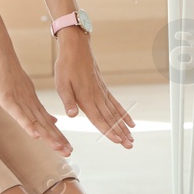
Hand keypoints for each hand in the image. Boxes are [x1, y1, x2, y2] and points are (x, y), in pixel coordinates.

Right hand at [0, 46, 71, 156]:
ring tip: (59, 147)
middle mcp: (29, 104)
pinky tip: (36, 134)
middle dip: (57, 140)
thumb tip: (53, 122)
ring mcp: (19, 101)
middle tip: (69, 152)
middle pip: (44, 125)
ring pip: (35, 121)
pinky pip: (19, 114)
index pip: (47, 123)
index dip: (57, 136)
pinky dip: (27, 124)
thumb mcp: (25, 92)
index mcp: (33, 103)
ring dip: (48, 136)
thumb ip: (37, 108)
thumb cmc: (9, 72)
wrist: (0, 52)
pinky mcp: (7, 98)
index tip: (68, 148)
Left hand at [53, 31, 134, 148]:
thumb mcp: (61, 83)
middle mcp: (96, 97)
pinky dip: (124, 113)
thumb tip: (72, 115)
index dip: (108, 131)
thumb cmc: (66, 66)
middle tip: (130, 146)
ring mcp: (102, 92)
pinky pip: (115, 103)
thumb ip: (67, 101)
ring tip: (132, 138)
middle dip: (120, 133)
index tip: (118, 141)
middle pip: (110, 118)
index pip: (98, 118)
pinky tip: (130, 121)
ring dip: (124, 126)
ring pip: (115, 113)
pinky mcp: (103, 88)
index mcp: (85, 98)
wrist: (76, 47)